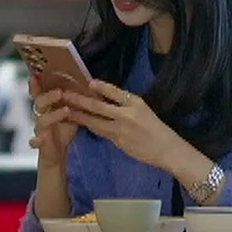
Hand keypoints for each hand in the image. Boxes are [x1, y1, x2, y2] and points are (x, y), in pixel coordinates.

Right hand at [27, 75, 78, 166]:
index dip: (36, 84)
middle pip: (39, 103)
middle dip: (49, 97)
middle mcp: (40, 115)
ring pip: (40, 120)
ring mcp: (39, 128)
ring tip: (66, 111)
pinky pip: (33, 141)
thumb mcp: (71, 113)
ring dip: (52, 115)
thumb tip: (87, 84)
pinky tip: (38, 139)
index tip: (36, 75)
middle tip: (60, 92)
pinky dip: (34, 140)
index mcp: (47, 106)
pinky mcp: (39, 143)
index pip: (40, 92)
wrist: (57, 152)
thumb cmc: (63, 129)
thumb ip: (73, 100)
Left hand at [61, 80, 183, 170]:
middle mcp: (127, 114)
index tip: (89, 82)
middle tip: (66, 95)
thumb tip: (105, 99)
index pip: (116, 92)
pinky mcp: (117, 141)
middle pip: (99, 106)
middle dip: (80, 100)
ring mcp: (121, 129)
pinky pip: (99, 131)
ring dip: (79, 115)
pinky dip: (88, 126)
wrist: (166, 148)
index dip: (101, 87)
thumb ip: (125, 105)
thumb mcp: (143, 110)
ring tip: (65, 110)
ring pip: (95, 121)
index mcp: (136, 103)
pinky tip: (78, 122)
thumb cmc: (155, 127)